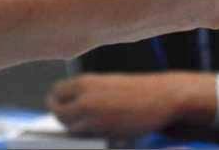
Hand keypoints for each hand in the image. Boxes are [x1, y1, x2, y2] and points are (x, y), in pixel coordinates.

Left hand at [47, 72, 213, 136]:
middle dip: (62, 118)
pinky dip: (90, 136)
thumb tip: (68, 111)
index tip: (61, 106)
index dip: (57, 101)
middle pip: (57, 112)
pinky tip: (104, 131)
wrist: (163, 97)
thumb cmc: (137, 92)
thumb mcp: (109, 86)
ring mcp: (91, 115)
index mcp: (85, 81)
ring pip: (69, 127)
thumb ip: (88, 95)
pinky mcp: (101, 131)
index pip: (55, 92)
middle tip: (72, 122)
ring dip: (77, 129)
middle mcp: (83, 96)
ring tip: (93, 125)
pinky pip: (85, 137)